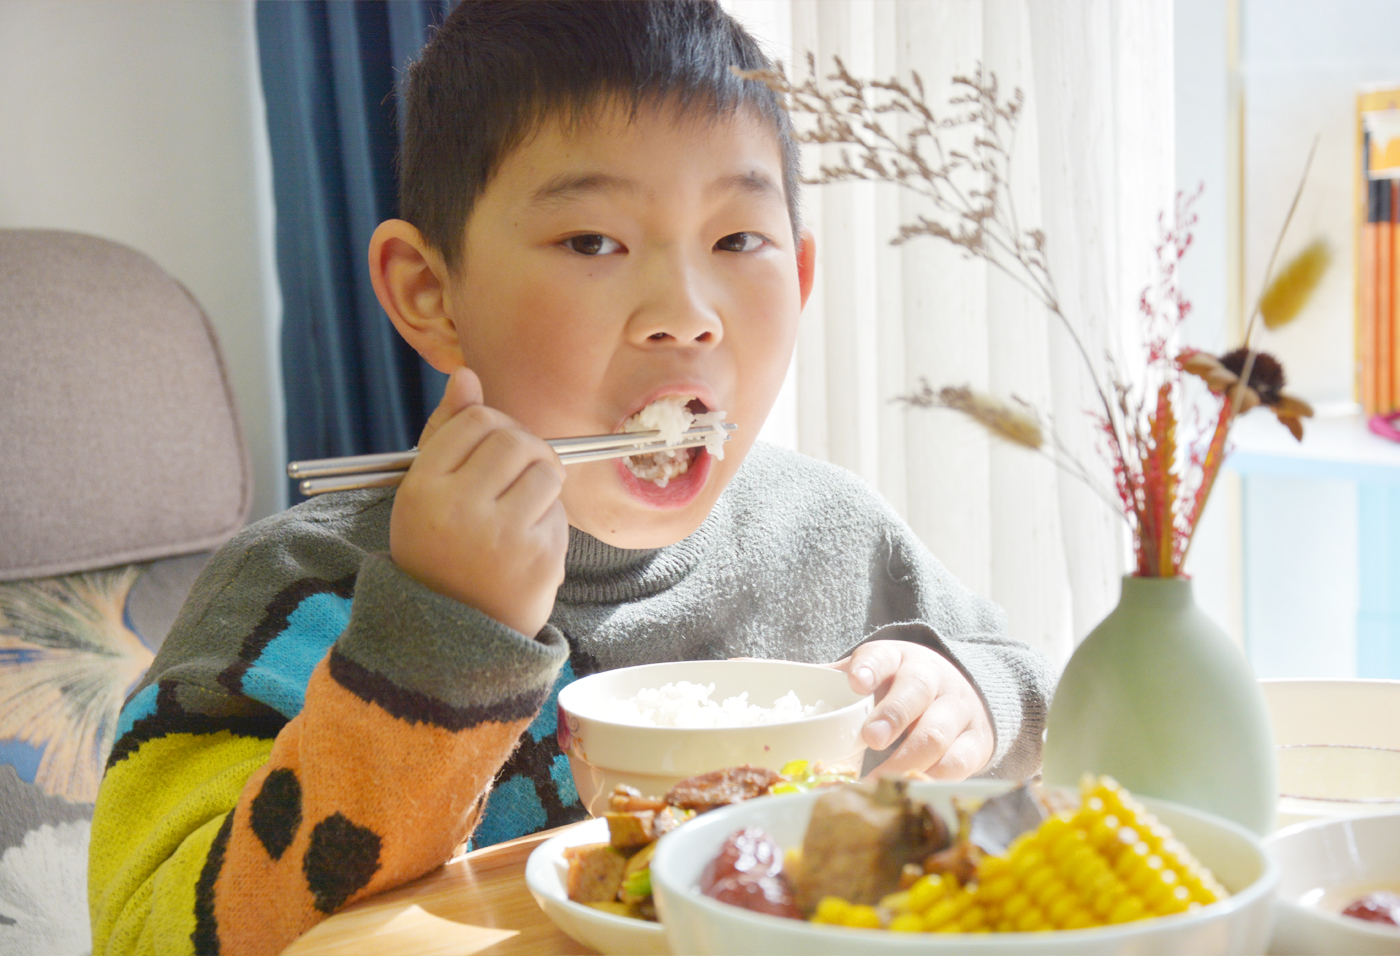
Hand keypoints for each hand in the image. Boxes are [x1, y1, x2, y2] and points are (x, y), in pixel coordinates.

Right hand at [389, 367, 567, 635]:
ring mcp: (503, 536)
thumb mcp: (424, 493)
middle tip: (516, 473)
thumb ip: (445, 433)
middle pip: (516, 439)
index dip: (494, 427)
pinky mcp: (539, 559)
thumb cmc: (440, 551)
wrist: (454, 635)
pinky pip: (559, 512)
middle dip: (525, 449)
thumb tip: (466, 376)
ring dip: (541, 481)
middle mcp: (460, 510)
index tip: (494, 448)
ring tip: (522, 505)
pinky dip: (549, 519)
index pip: (476, 422)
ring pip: (545, 469)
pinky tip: (526, 541)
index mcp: (424, 489)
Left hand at [831, 640, 993, 779]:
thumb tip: (752, 669)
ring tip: (881, 780)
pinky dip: (935, 778)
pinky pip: (960, 762)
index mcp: (896, 659)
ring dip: (907, 759)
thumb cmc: (897, 690)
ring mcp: (957, 710)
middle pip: (915, 692)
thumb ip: (827, 682)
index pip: (882, 656)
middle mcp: (931, 679)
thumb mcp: (870, 677)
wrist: (961, 694)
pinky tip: (912, 791)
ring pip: (937, 732)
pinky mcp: (976, 742)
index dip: (869, 668)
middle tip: (870, 738)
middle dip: (893, 715)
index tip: (855, 682)